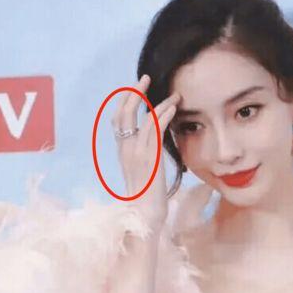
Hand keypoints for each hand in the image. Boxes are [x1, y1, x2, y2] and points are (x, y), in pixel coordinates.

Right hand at [112, 74, 180, 230]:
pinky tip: (173, 108)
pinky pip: (155, 131)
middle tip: (145, 79)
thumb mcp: (143, 172)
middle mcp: (126, 149)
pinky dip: (164, 116)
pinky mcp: (150, 158)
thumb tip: (154, 145)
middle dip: (133, 93)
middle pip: (123, 113)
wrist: (144, 213)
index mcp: (123, 152)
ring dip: (159, 104)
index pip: (118, 120)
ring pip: (143, 119)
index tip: (135, 89)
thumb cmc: (146, 196)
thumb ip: (145, 155)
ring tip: (174, 94)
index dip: (125, 102)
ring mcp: (136, 153)